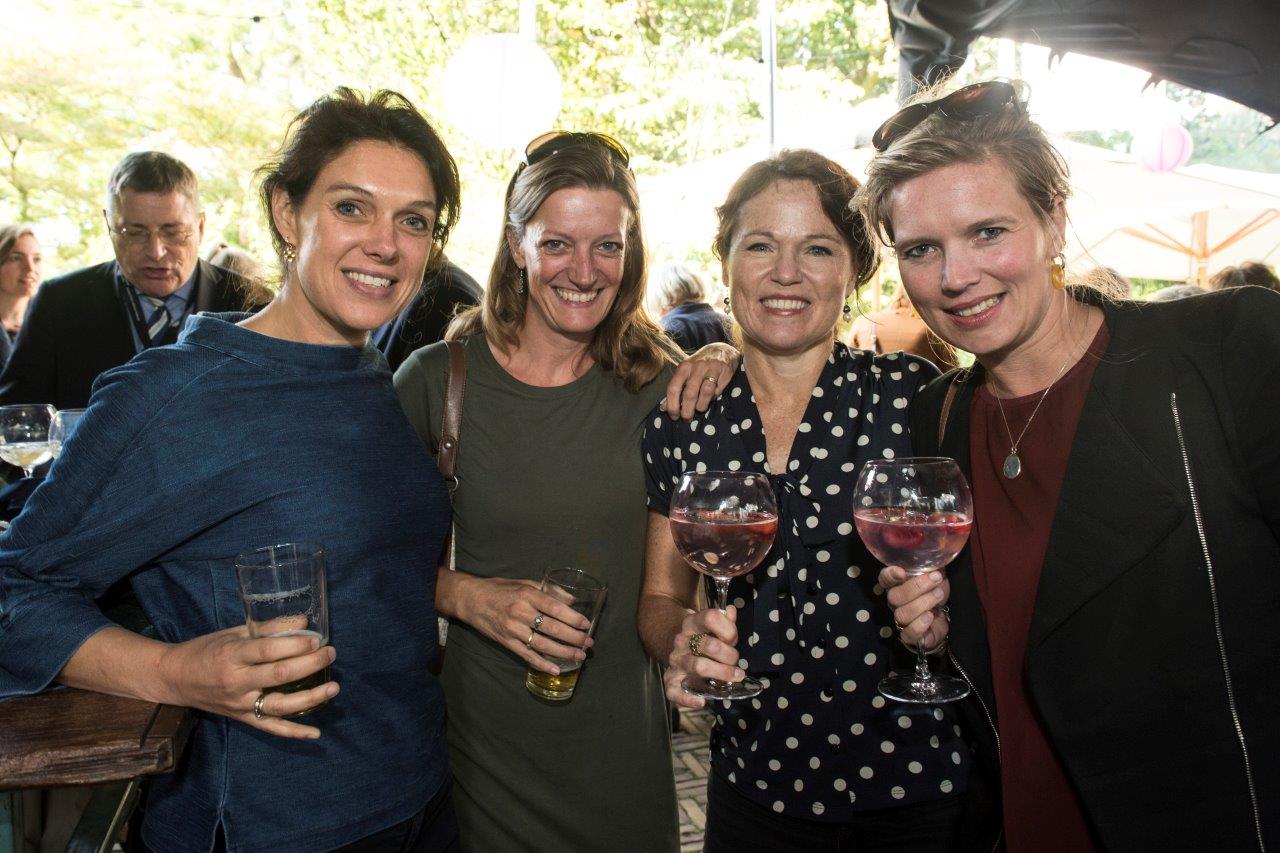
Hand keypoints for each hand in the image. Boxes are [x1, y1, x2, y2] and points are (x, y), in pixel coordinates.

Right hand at [157, 626, 338, 738]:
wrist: (174, 678)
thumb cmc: (206, 649)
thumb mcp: (233, 632)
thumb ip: (268, 629)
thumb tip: (304, 622)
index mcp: (232, 655)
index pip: (268, 651)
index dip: (295, 645)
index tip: (316, 639)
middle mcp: (236, 682)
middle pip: (279, 675)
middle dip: (310, 664)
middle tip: (330, 653)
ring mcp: (239, 704)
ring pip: (279, 705)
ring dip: (310, 698)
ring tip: (333, 687)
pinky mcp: (241, 718)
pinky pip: (270, 728)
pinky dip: (294, 732)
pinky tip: (316, 733)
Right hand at [455, 576, 591, 673]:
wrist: (471, 600)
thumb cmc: (500, 589)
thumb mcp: (525, 583)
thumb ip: (548, 590)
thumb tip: (572, 601)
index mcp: (527, 594)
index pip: (555, 608)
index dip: (573, 618)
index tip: (586, 625)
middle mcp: (520, 612)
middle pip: (552, 628)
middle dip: (573, 638)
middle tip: (588, 643)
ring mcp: (513, 629)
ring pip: (542, 644)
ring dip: (563, 652)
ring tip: (579, 656)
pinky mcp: (506, 642)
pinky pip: (527, 655)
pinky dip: (542, 664)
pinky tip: (556, 669)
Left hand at [661, 342, 739, 419]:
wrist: (721, 350)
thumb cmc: (699, 367)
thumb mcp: (685, 375)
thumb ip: (675, 391)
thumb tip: (663, 408)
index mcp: (683, 368)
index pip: (673, 388)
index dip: (672, 405)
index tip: (674, 416)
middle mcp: (696, 367)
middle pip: (689, 394)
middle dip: (687, 410)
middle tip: (687, 418)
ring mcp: (711, 368)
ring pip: (705, 392)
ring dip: (701, 406)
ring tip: (700, 409)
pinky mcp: (725, 371)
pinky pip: (718, 389)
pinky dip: (714, 397)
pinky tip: (712, 397)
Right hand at [663, 606, 743, 709]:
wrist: (673, 645)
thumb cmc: (702, 638)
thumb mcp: (713, 627)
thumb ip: (725, 622)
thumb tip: (731, 611)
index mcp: (692, 623)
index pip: (711, 618)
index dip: (728, 629)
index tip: (733, 639)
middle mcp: (681, 641)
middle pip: (709, 645)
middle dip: (730, 656)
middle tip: (737, 664)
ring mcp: (675, 661)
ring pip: (698, 666)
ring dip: (721, 673)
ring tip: (734, 678)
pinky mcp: (670, 680)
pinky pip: (674, 692)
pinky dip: (688, 699)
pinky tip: (701, 702)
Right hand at [879, 567, 950, 651]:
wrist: (943, 619)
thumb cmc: (935, 593)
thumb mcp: (936, 575)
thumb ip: (932, 564)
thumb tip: (937, 551)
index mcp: (897, 585)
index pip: (885, 578)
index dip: (890, 575)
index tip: (902, 572)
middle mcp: (895, 602)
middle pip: (894, 596)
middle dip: (916, 586)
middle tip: (936, 579)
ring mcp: (901, 620)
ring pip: (902, 613)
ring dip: (923, 602)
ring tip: (940, 595)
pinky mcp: (909, 636)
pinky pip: (909, 632)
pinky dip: (920, 624)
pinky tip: (931, 616)